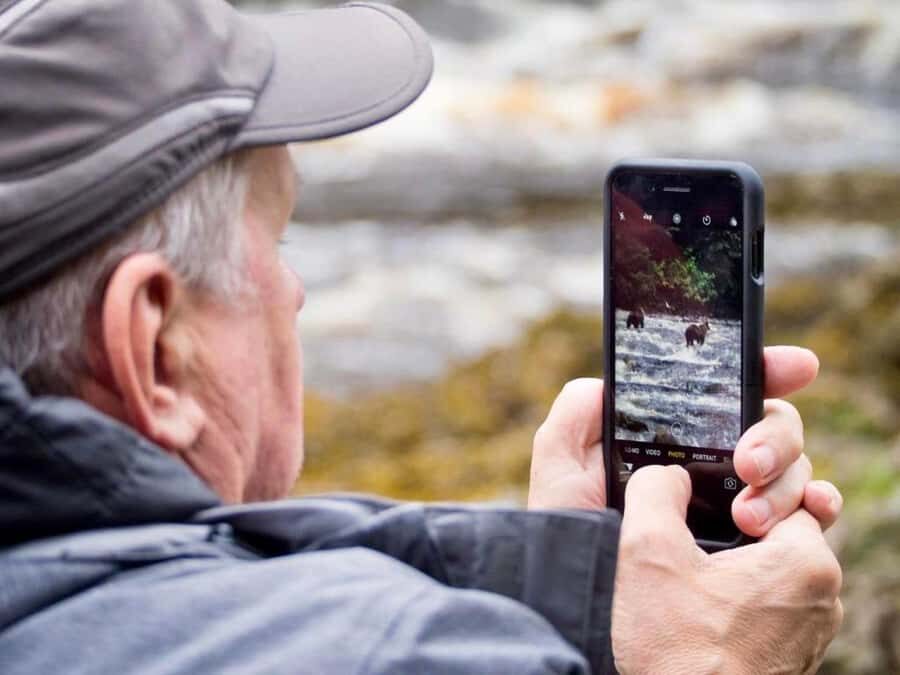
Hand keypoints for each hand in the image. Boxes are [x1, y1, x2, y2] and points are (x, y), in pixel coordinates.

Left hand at [528, 346, 841, 534]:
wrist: (597, 611)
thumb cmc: (573, 539)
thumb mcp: (560, 475)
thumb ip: (572, 419)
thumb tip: (606, 383)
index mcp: (673, 440)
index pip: (725, 393)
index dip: (763, 372)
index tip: (794, 367)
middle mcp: (712, 464)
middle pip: (768, 424)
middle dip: (774, 435)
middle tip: (748, 464)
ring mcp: (740, 500)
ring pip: (791, 463)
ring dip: (785, 479)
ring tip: (749, 518)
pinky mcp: (761, 542)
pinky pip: (811, 510)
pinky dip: (822, 503)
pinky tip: (814, 510)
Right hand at [612, 466, 842, 674]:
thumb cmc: (670, 650)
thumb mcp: (646, 546)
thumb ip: (656, 487)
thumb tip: (668, 476)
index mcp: (807, 564)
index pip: (790, 489)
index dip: (748, 484)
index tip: (718, 503)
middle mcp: (822, 599)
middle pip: (785, 526)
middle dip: (744, 520)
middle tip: (703, 537)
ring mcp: (807, 632)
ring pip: (775, 566)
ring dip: (739, 560)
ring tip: (695, 575)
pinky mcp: (787, 656)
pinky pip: (769, 603)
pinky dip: (739, 594)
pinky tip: (701, 604)